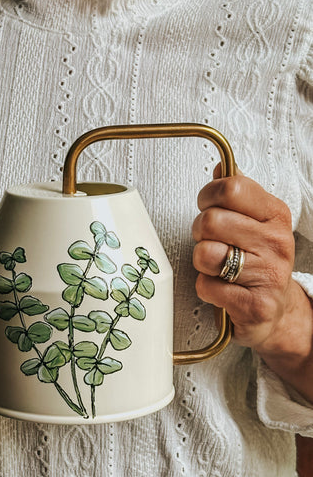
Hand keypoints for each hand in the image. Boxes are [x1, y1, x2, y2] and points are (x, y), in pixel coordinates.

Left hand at [192, 166, 298, 352]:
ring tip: (217, 266)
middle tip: (210, 242)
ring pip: (205, 254)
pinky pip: (206, 286)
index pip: (231, 188)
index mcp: (275, 214)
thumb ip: (237, 194)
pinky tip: (222, 288)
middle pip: (210, 221)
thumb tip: (222, 167)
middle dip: (199, 233)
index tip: (208, 207)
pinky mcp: (254, 305)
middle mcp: (276, 242)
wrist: (276, 310)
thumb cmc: (258, 262)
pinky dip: (206, 288)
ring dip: (202, 262)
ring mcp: (268, 274)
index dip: (208, 196)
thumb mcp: (254, 222)